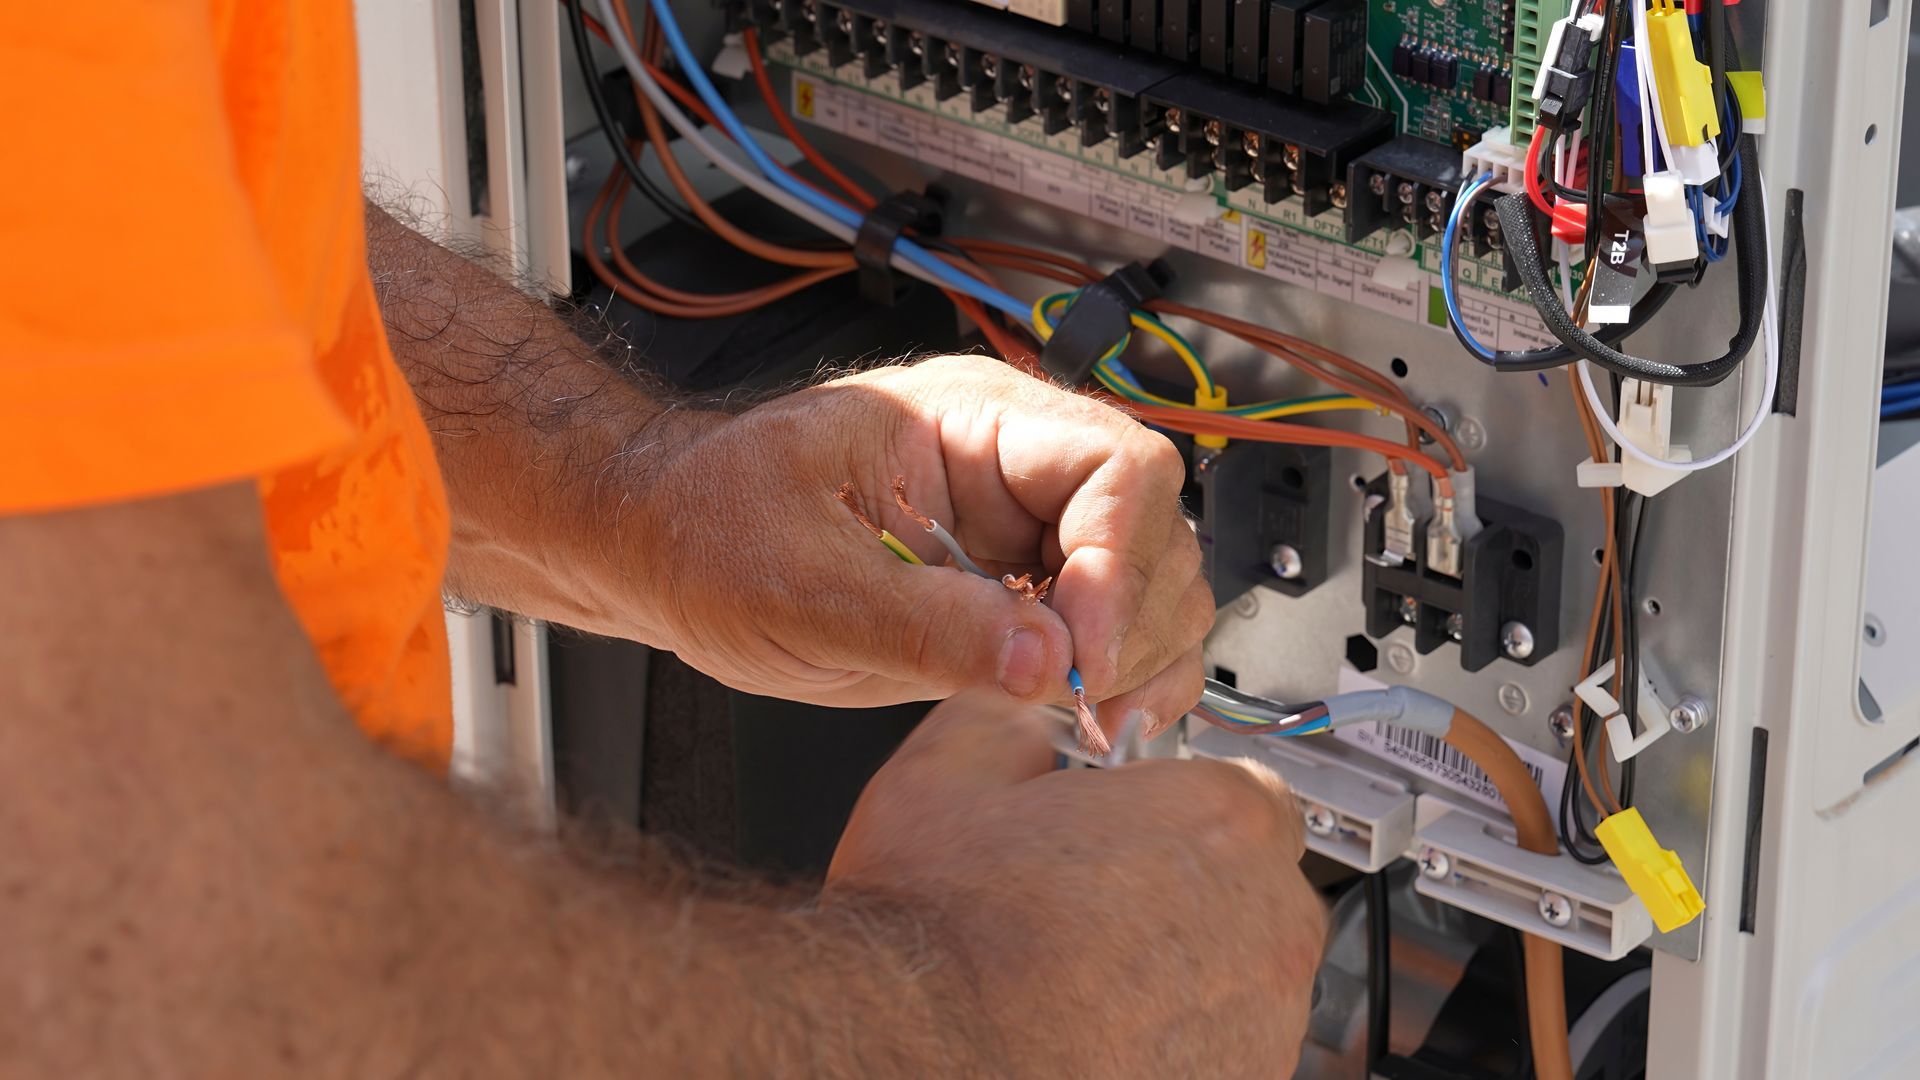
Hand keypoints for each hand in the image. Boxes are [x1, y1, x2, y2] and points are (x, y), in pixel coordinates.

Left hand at [631, 355, 1211, 728]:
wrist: (666, 554)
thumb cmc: (711, 529)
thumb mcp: (798, 583)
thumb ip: (920, 622)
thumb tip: (1044, 662)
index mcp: (973, 420)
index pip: (1115, 467)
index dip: (1120, 562)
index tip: (1085, 652)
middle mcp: (1017, 470)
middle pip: (1154, 528)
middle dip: (1138, 619)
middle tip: (1085, 697)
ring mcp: (1022, 536)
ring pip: (1152, 584)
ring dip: (1146, 657)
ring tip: (1093, 719)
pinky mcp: (1016, 598)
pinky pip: (1112, 632)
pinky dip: (1128, 680)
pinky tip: (1097, 721)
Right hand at [825, 693, 1324, 1074]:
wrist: (910, 1048)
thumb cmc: (937, 930)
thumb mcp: (952, 764)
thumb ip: (1020, 719)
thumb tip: (1031, 718)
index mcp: (1218, 819)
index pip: (1246, 793)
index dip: (1178, 811)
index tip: (1131, 834)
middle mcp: (1266, 922)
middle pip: (1254, 886)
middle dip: (1186, 888)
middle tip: (1097, 902)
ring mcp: (1261, 1020)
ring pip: (1240, 973)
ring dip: (1183, 967)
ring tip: (1088, 972)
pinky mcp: (1240, 1078)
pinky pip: (1221, 1044)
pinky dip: (1174, 1036)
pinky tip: (1095, 1025)